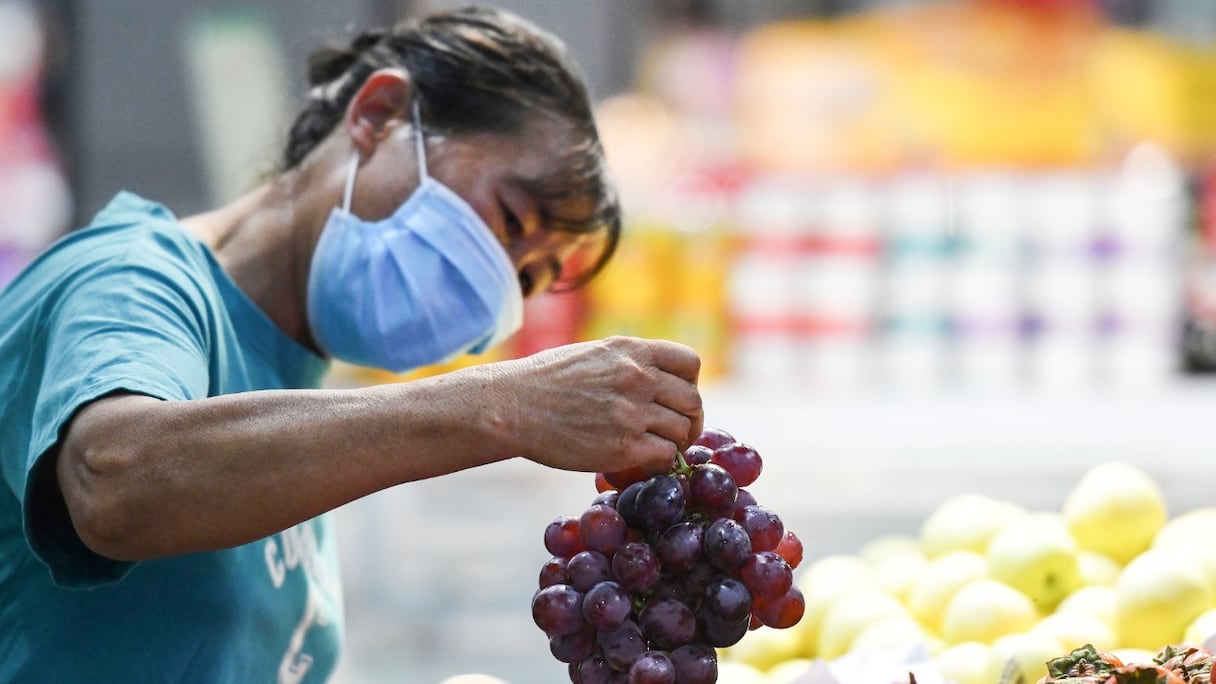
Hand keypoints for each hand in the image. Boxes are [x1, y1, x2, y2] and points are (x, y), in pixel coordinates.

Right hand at [489, 336, 702, 474]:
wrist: (514, 406)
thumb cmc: (546, 381)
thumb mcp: (594, 354)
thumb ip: (630, 363)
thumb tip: (662, 382)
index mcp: (632, 350)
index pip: (689, 363)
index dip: (689, 384)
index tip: (678, 398)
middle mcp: (638, 378)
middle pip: (692, 401)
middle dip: (689, 418)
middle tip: (677, 432)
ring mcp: (632, 413)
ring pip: (681, 431)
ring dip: (673, 442)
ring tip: (654, 447)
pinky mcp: (624, 447)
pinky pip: (664, 456)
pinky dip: (659, 462)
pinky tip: (641, 460)